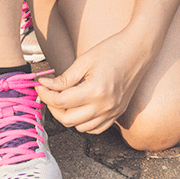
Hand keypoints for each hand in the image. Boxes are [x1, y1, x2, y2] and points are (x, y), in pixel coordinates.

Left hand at [36, 29, 153, 133]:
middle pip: (68, 119)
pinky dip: (84, 123)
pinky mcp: (118, 113)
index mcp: (95, 91)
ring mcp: (113, 112)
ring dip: (68, 116)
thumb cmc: (112, 50)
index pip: (61, 102)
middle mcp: (105, 106)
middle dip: (53, 108)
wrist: (139, 50)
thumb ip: (64, 78)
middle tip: (49, 94)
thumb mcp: (84, 61)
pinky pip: (96, 129)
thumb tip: (45, 85)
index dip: (45, 95)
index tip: (40, 86)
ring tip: (64, 100)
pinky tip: (79, 109)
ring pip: (81, 128)